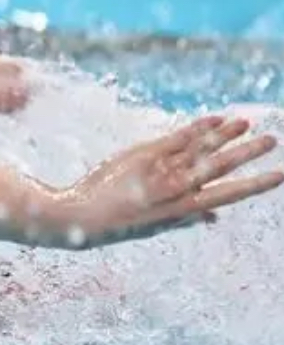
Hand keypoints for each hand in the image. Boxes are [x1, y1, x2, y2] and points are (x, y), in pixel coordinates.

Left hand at [51, 116, 282, 247]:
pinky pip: (176, 139)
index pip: (227, 195)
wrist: (79, 218)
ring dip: (225, 135)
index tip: (279, 175)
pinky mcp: (142, 156)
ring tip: (248, 124)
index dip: (255, 184)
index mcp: (181, 210)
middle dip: (247, 154)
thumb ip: (186, 218)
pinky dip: (196, 128)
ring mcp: (158, 172)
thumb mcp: (155, 225)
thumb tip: (214, 218)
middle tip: (273, 141)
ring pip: (199, 150)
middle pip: (219, 168)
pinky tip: (215, 119)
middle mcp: (174, 190)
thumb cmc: (118, 222)